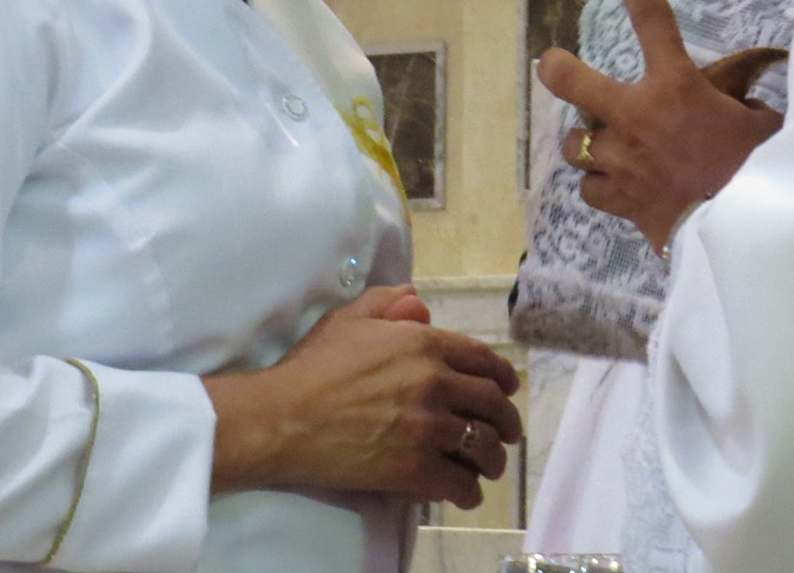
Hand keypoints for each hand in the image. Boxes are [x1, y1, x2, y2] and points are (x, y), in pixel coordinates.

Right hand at [203, 286, 522, 508]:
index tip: (508, 390)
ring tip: (489, 466)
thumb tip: (419, 302)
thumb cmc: (313, 367)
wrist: (285, 419)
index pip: (485, 360)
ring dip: (493, 458)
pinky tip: (466, 492)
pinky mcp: (415, 471)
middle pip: (493, 404)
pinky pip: (460, 484)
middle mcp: (435, 384)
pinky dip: (469, 491)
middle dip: (507, 421)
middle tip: (507, 433)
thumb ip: (388, 304)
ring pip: (483, 446)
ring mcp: (428, 429)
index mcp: (425, 345)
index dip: (504, 377)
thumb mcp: (350, 319)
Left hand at [543, 0, 784, 248]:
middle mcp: (637, 116)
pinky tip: (619, 190)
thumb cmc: (756, 173)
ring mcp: (620, 160)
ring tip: (607, 149)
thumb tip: (742, 105)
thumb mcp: (759, 125)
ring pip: (574, 142)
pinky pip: (590, 188)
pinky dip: (600, 188)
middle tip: (555, 65)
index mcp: (677, 87)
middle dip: (557, 69)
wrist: (741, 234)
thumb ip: (740, 107)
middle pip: (570, 80)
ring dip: (587, 143)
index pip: (653, 18)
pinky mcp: (617, 200)